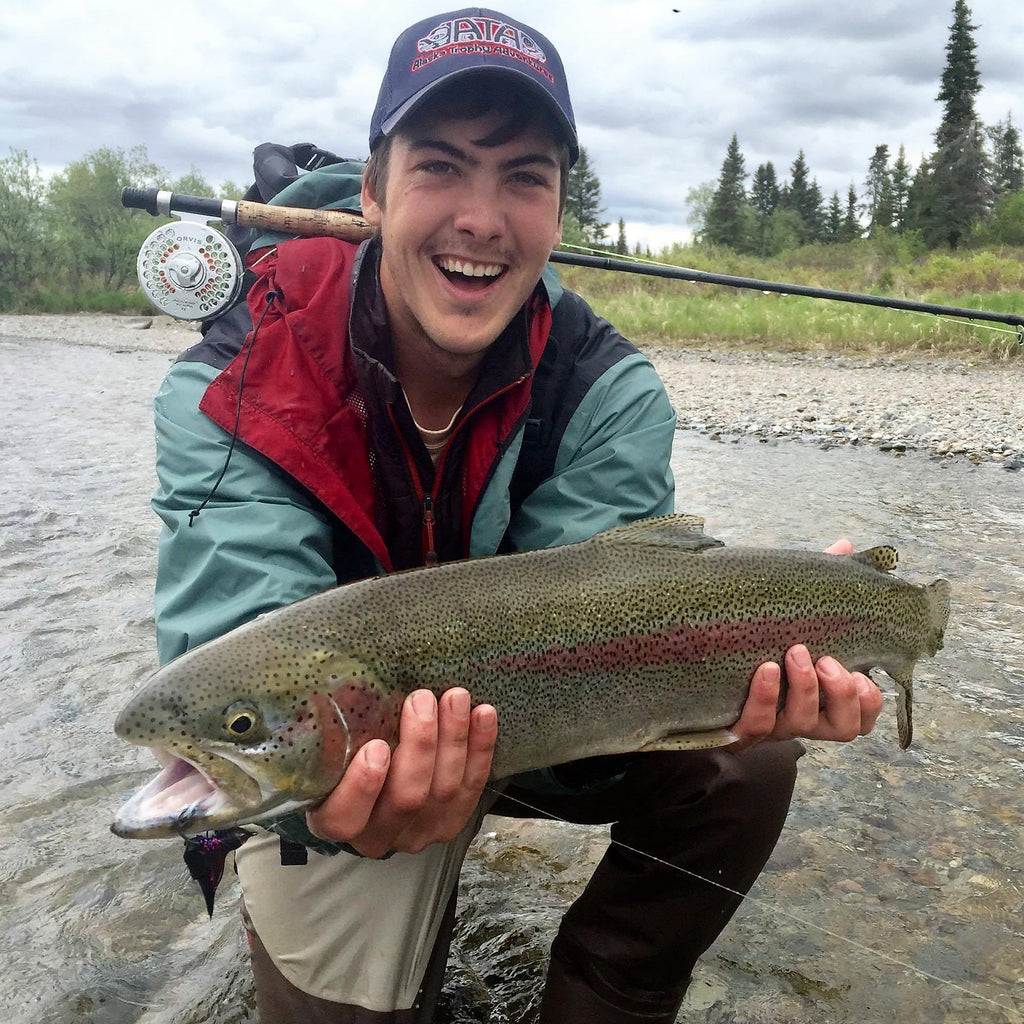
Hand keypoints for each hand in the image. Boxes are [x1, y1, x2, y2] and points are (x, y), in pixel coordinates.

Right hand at [305, 688, 496, 858]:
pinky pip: (472, 787)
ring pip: (443, 791)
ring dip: (454, 740)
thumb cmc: (346, 753)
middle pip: (406, 799)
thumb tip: (346, 685)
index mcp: (337, 818)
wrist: (378, 777)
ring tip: (456, 698)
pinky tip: (483, 714)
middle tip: (422, 699)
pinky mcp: (450, 822)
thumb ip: (335, 727)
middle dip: (420, 745)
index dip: (361, 787)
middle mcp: (377, 835)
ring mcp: (418, 832)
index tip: (376, 746)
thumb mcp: (332, 745)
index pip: (344, 818)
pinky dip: (481, 749)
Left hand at [729, 537, 883, 747]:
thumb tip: (844, 545)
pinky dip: (764, 697)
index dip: (867, 701)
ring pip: (802, 725)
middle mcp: (800, 717)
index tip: (863, 673)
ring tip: (794, 653)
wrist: (692, 667)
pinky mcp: (737, 729)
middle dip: (840, 692)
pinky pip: (756, 724)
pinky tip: (764, 668)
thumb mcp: (788, 614)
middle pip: (842, 727)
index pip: (861, 716)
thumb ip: (819, 584)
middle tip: (825, 658)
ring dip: (805, 689)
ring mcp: (770, 725)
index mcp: (819, 697)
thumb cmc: (754, 639)